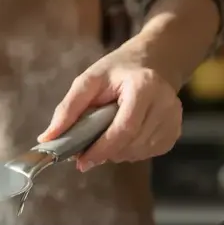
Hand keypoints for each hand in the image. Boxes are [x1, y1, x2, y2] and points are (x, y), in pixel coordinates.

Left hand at [37, 45, 181, 171]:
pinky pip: (148, 153)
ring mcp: (173, 119)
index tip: (81, 161)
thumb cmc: (118, 71)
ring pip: (139, 152)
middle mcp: (165, 104)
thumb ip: (68, 109)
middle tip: (87, 149)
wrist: (152, 62)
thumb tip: (48, 138)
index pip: (124, 128)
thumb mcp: (89, 80)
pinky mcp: (175, 131)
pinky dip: (130, 151)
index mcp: (144, 87)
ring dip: (117, 153)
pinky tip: (124, 136)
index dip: (101, 149)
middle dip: (105, 152)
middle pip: (131, 144)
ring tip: (106, 136)